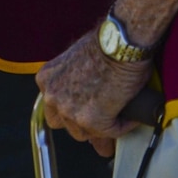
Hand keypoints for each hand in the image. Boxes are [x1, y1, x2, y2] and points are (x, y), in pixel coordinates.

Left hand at [34, 30, 155, 156]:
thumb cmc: (103, 43)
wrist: (119, 44)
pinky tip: (131, 117)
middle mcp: (53, 98)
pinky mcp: (93, 122)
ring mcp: (71, 112)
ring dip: (102, 128)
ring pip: (86, 133)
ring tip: (117, 117)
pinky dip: (123, 126)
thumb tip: (85, 89)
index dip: (71, 111)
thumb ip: (72, 78)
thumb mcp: (75, 57)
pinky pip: (111, 133)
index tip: (83, 113)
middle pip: (65, 124)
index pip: (53, 107)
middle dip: (83, 123)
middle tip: (101, 116)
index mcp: (46, 80)